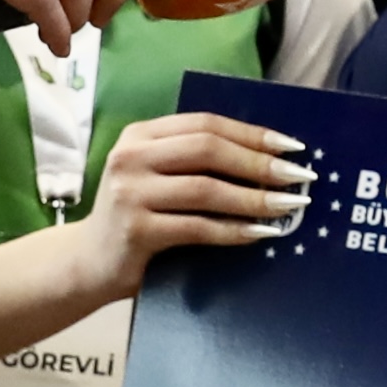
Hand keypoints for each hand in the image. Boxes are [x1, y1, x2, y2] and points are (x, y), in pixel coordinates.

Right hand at [76, 110, 308, 294]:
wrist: (87, 263)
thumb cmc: (136, 217)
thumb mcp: (157, 177)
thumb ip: (195, 162)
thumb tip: (270, 159)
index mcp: (140, 135)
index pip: (205, 123)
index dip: (252, 133)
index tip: (292, 146)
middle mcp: (131, 156)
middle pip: (208, 150)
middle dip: (259, 163)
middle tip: (299, 177)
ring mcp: (130, 193)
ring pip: (206, 189)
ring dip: (254, 198)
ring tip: (288, 206)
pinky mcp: (135, 230)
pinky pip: (197, 227)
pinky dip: (234, 230)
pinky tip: (261, 233)